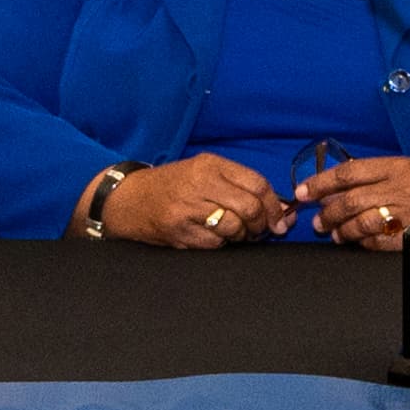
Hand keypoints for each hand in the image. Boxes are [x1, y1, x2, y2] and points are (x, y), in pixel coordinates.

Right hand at [99, 155, 284, 249]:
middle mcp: (199, 183)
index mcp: (210, 165)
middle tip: (259, 230)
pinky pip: (215, 243)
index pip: (257, 183)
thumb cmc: (172, 186)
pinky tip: (214, 237)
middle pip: (249, 207)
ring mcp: (188, 208)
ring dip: (242, 236)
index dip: (274, 204)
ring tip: (237, 234)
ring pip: (234, 227)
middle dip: (261, 224)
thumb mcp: (204, 173)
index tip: (280, 218)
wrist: (129, 199)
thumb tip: (280, 208)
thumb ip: (240, 185)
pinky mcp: (178, 231)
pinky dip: (221, 244)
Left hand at [287, 154, 409, 251]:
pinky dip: (363, 243)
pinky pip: (380, 242)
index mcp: (396, 166)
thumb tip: (334, 190)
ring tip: (334, 234)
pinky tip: (357, 242)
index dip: (321, 183)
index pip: (348, 173)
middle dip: (328, 212)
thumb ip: (372, 176)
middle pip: (351, 200)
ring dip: (342, 230)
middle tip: (318, 220)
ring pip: (362, 223)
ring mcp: (408, 213)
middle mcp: (400, 188)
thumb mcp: (405, 166)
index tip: (302, 192)